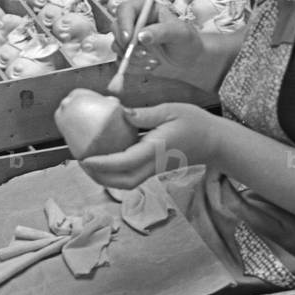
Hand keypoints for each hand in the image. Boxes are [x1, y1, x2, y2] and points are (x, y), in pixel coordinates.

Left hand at [80, 103, 217, 188]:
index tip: (84, 159)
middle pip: (121, 181)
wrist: (214, 142)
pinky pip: (130, 177)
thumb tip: (120, 112)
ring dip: (104, 178)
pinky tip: (105, 160)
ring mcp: (154, 170)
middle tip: (80, 162)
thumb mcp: (171, 110)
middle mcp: (154, 164)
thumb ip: (145, 114)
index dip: (102, 163)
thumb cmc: (195, 124)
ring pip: (125, 183)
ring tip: (88, 164)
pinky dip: (114, 173)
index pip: (125, 162)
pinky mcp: (154, 170)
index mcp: (156, 149)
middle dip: (98, 176)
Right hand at [115, 0, 204, 79]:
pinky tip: (151, 66)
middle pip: (115, 27)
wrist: (189, 61)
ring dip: (133, 58)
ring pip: (117, 46)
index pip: (125, 9)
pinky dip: (134, 67)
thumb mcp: (180, 33)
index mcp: (146, 10)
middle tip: (141, 53)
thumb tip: (142, 36)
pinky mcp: (129, 55)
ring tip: (154, 61)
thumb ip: (162, 32)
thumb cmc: (187, 42)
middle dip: (125, 44)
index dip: (123, 22)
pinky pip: (121, 62)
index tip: (129, 39)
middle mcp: (135, 22)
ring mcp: (131, 39)